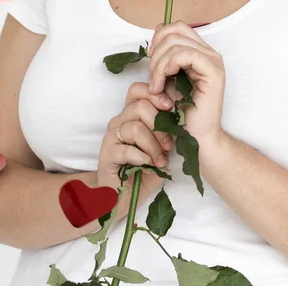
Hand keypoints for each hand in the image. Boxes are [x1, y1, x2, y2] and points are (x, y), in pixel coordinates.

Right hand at [97, 82, 175, 197]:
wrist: (124, 196)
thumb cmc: (146, 170)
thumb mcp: (160, 147)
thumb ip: (166, 130)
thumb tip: (180, 116)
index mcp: (130, 115)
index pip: (137, 90)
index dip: (155, 95)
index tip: (171, 108)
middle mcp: (119, 121)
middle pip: (140, 107)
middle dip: (160, 126)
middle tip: (169, 145)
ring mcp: (111, 137)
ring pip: (135, 128)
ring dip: (153, 146)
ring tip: (160, 161)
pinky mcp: (106, 154)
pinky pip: (127, 149)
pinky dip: (143, 158)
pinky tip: (148, 166)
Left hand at [147, 20, 225, 146]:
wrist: (193, 136)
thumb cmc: (178, 110)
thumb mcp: (165, 76)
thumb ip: (163, 54)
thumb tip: (157, 29)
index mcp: (199, 51)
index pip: (176, 27)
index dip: (158, 39)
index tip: (150, 62)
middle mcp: (209, 53)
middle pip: (174, 30)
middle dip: (156, 52)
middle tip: (152, 77)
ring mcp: (213, 61)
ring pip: (176, 43)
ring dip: (158, 64)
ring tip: (155, 85)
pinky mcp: (214, 72)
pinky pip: (184, 55)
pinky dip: (166, 67)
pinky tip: (162, 84)